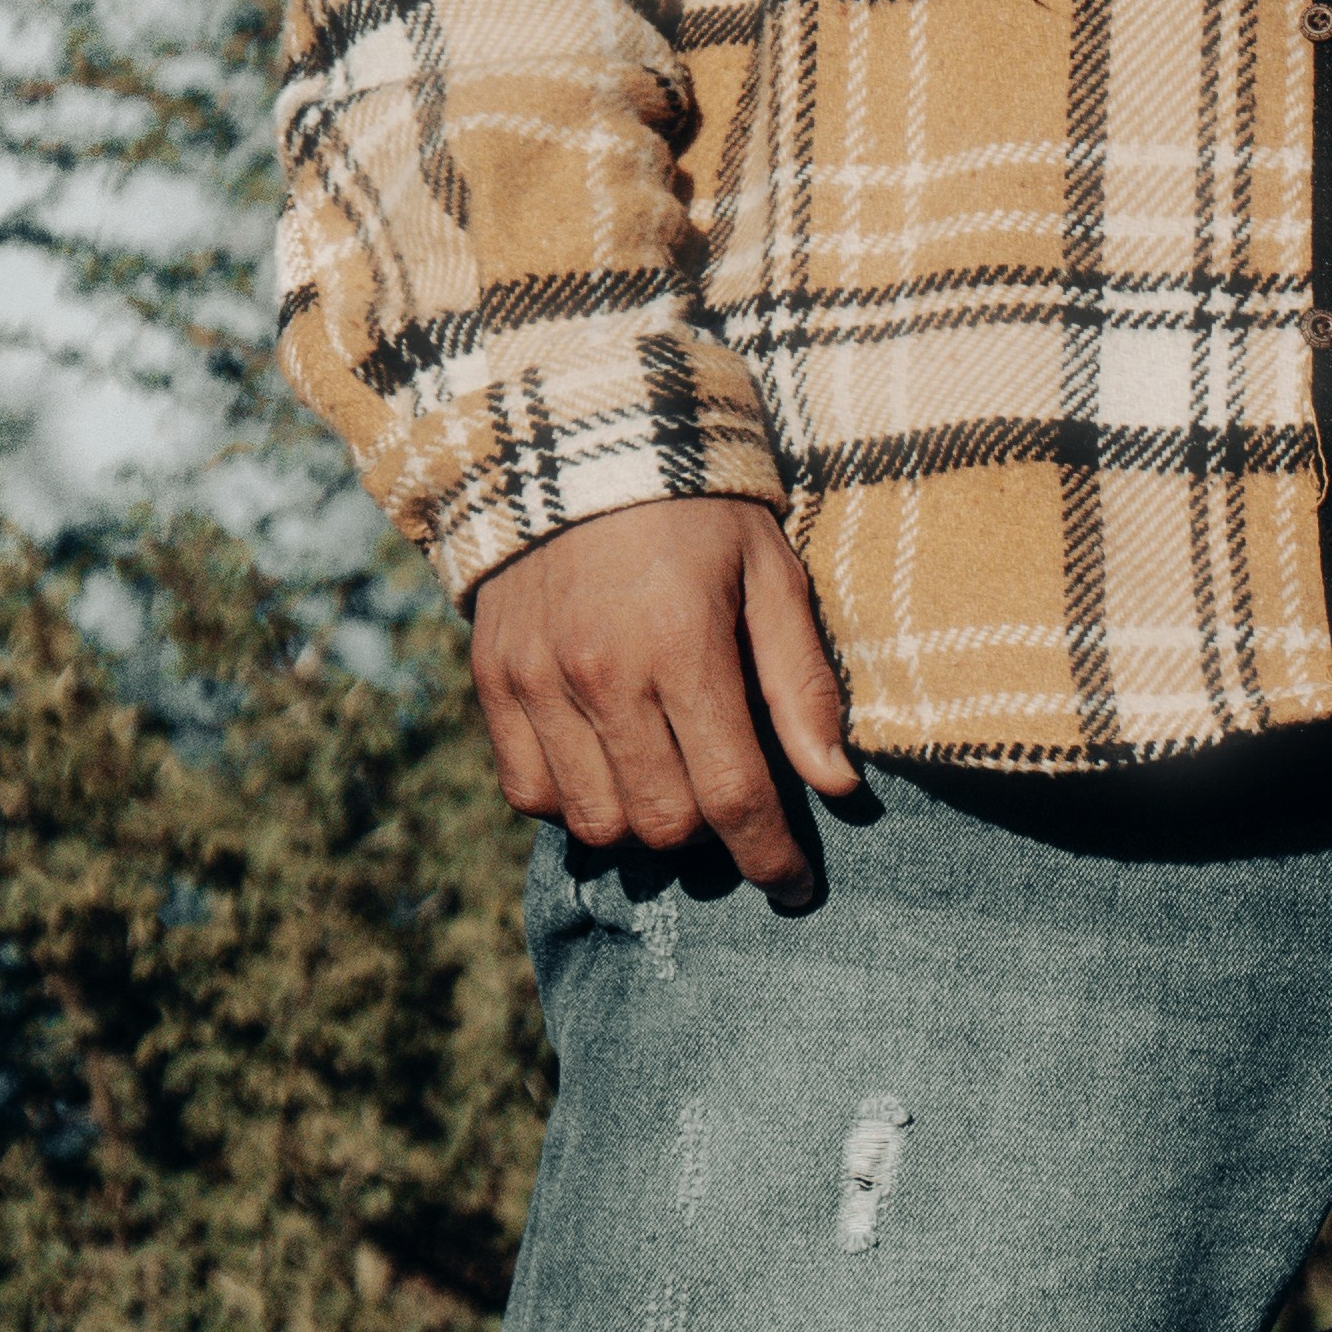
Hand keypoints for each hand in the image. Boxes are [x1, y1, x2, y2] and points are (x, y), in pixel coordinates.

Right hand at [467, 499, 856, 899]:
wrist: (574, 443)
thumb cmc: (696, 510)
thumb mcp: (771, 572)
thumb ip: (802, 682)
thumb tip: (839, 783)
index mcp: (683, 644)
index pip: (734, 794)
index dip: (771, 857)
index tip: (796, 888)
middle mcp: (602, 673)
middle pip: (663, 823)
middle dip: (711, 842)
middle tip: (734, 813)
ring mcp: (537, 682)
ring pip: (595, 822)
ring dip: (642, 828)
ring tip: (672, 787)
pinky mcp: (493, 683)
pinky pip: (529, 793)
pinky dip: (573, 804)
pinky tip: (608, 769)